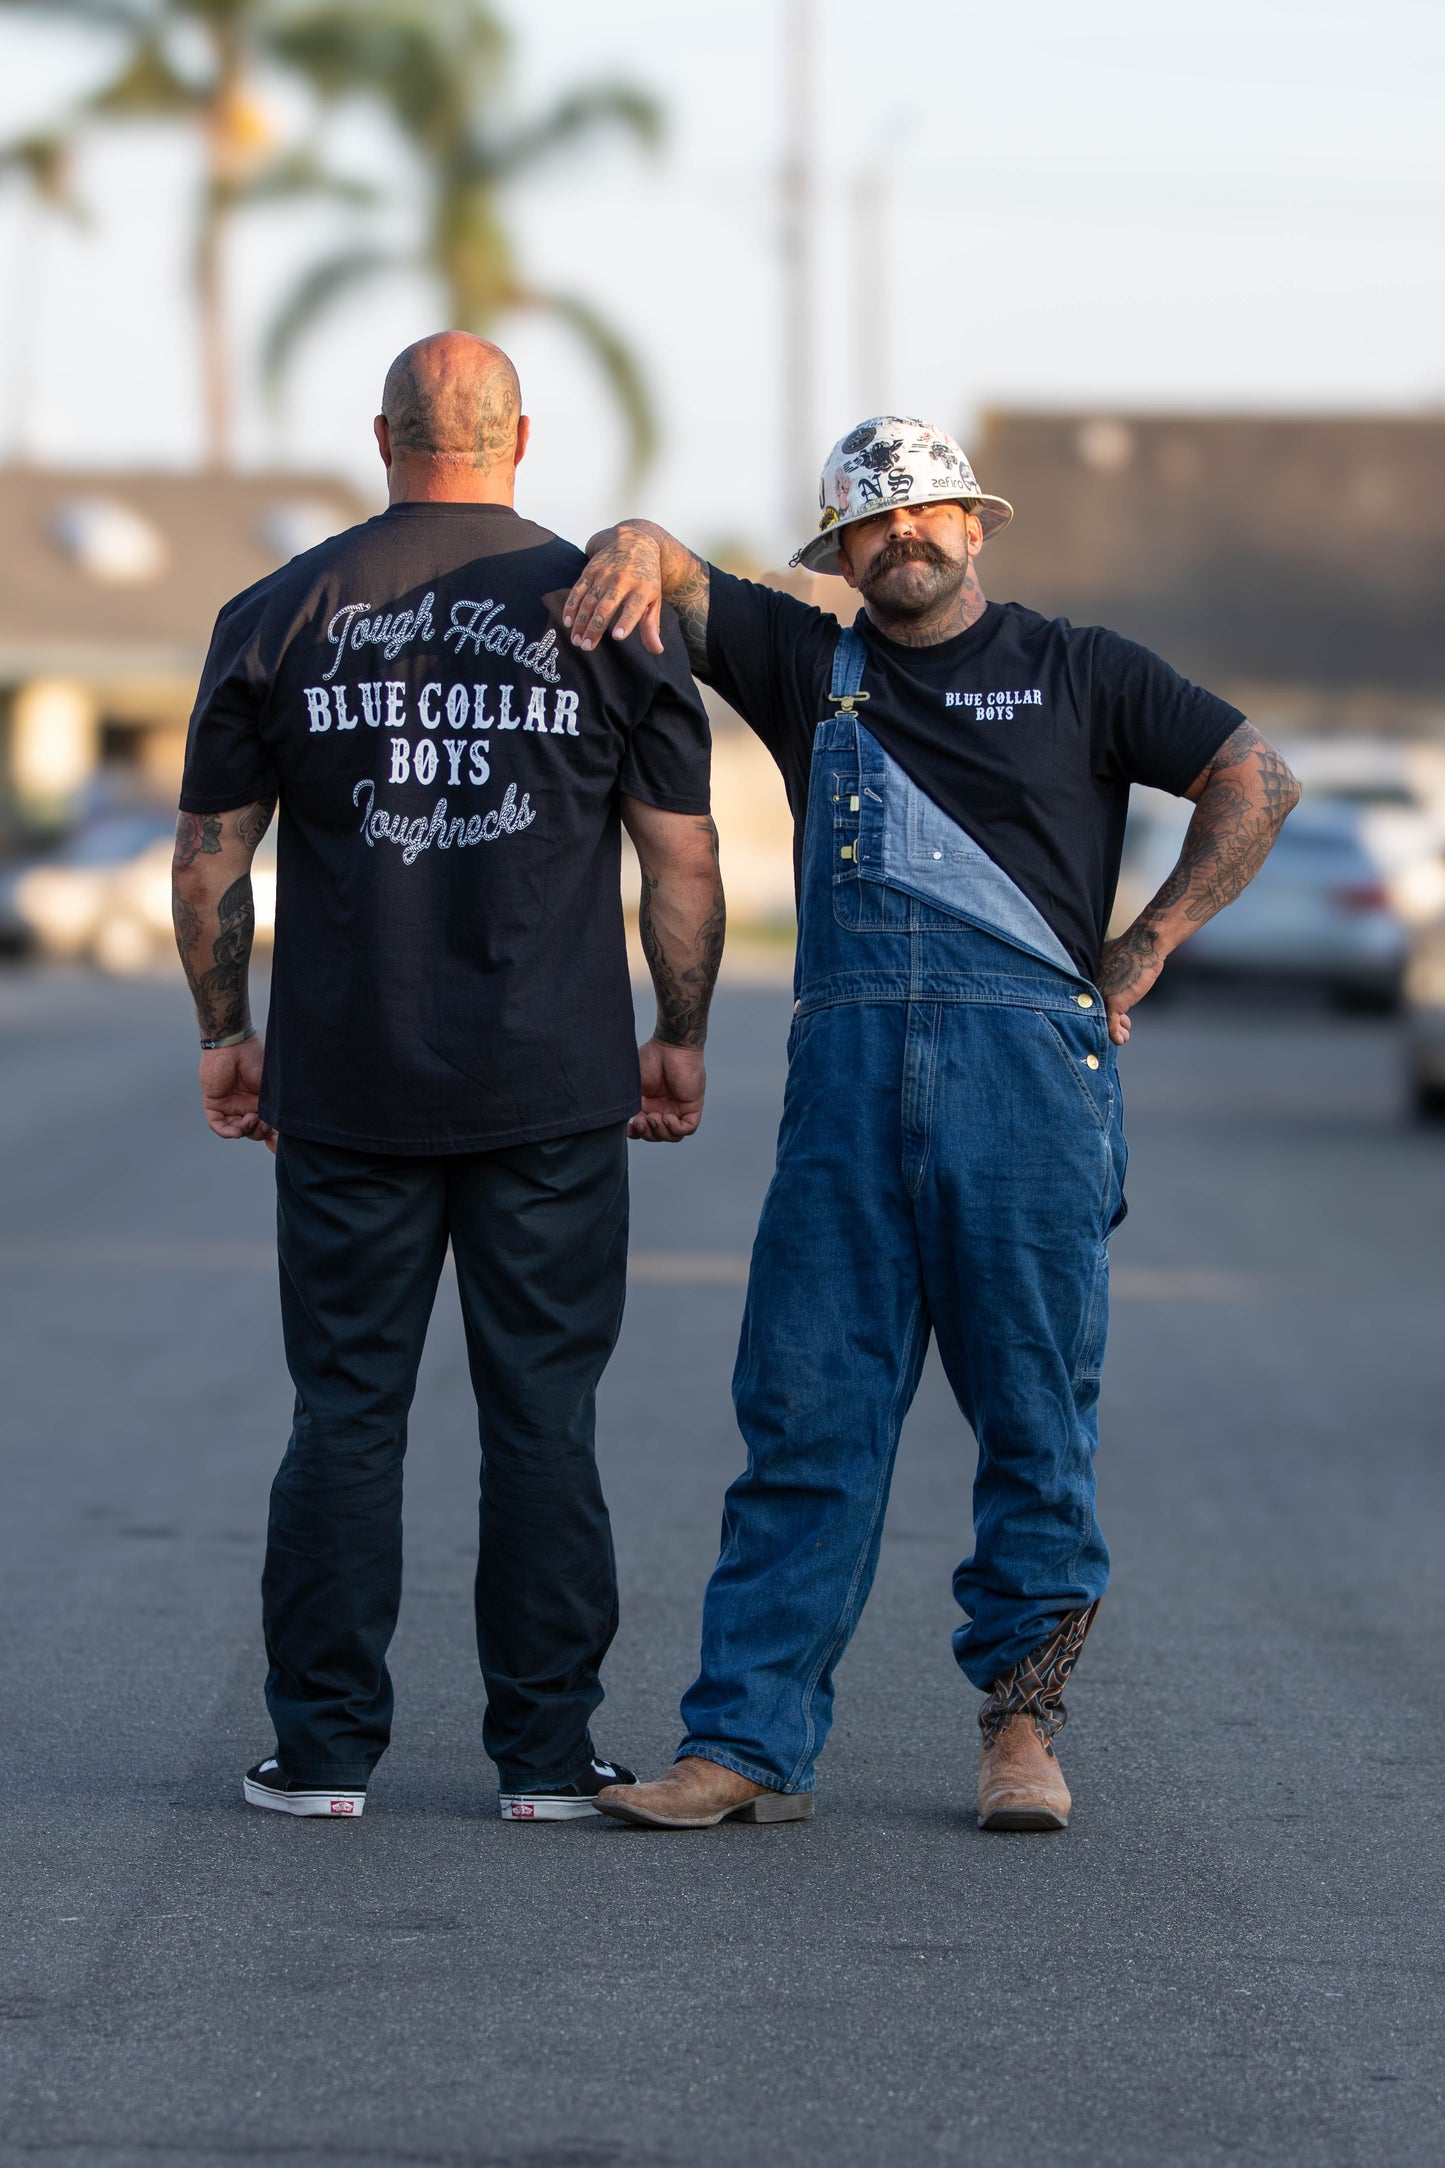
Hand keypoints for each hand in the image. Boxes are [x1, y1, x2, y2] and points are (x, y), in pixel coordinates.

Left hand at [199, 1034, 275, 1150]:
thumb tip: (284, 1128)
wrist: (235, 1044)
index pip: (268, 1126)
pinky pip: (217, 1125)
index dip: (274, 1138)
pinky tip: (236, 1130)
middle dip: (261, 1132)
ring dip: (245, 1130)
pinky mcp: (213, 1103)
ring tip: (251, 1119)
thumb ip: (278, 1107)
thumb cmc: (257, 1059)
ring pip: (237, 1130)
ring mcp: (230, 1105)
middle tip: (266, 1124)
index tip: (281, 1146)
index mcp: (262, 1102)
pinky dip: (226, 1131)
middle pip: (253, 1132)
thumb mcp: (273, 1087)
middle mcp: (246, 1105)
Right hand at [563, 523, 665, 653]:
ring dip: (580, 622)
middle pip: (606, 607)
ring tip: (576, 640)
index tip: (617, 637)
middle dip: (595, 627)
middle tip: (587, 647)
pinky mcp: (590, 571)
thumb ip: (651, 625)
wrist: (634, 542)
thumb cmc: (646, 578)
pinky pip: (577, 590)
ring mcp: (603, 575)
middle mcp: (621, 581)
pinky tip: (567, 622)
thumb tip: (657, 650)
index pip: (633, 608)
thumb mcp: (654, 599)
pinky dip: (571, 606)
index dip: (626, 622)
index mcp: (641, 589)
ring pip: (589, 601)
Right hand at [628, 1037, 704, 1141]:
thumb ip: (624, 1102)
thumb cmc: (649, 1058)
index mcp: (649, 1104)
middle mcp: (664, 1108)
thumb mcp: (631, 1084)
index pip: (644, 1128)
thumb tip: (614, 1119)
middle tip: (641, 1120)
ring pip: (672, 1136)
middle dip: (647, 1133)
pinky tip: (667, 1117)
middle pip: (657, 1135)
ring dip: (660, 1132)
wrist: (670, 1045)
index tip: (629, 1127)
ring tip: (654, 1117)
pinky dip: (675, 1129)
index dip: (636, 1133)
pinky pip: (688, 1128)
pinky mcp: (693, 1105)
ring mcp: (679, 1108)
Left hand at [1096, 926, 1165, 1045]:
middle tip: (1122, 1026)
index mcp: (1089, 978)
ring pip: (1103, 1020)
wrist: (1143, 946)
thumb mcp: (1113, 960)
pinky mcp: (1113, 1003)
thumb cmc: (1132, 949)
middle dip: (1109, 1021)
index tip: (1114, 1015)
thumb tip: (1112, 975)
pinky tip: (1121, 1040)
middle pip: (1095, 1012)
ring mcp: (1100, 996)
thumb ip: (1108, 971)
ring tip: (1125, 1035)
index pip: (1091, 1000)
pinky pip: (1110, 1024)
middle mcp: (1090, 988)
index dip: (1102, 1009)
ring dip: (1115, 1030)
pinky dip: (1115, 1034)